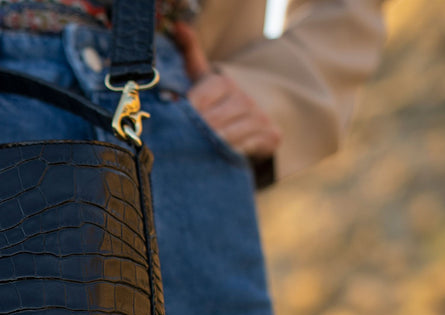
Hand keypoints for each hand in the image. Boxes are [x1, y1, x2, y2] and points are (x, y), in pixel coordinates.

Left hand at [171, 22, 281, 158]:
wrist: (252, 117)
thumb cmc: (215, 100)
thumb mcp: (200, 78)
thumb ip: (188, 54)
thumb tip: (178, 26)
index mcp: (224, 83)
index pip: (200, 100)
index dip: (186, 115)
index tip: (173, 124)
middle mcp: (245, 99)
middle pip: (211, 122)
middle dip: (194, 134)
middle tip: (179, 144)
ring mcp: (259, 117)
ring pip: (225, 138)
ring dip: (208, 148)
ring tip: (194, 153)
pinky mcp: (271, 136)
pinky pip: (243, 150)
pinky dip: (227, 155)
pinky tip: (215, 158)